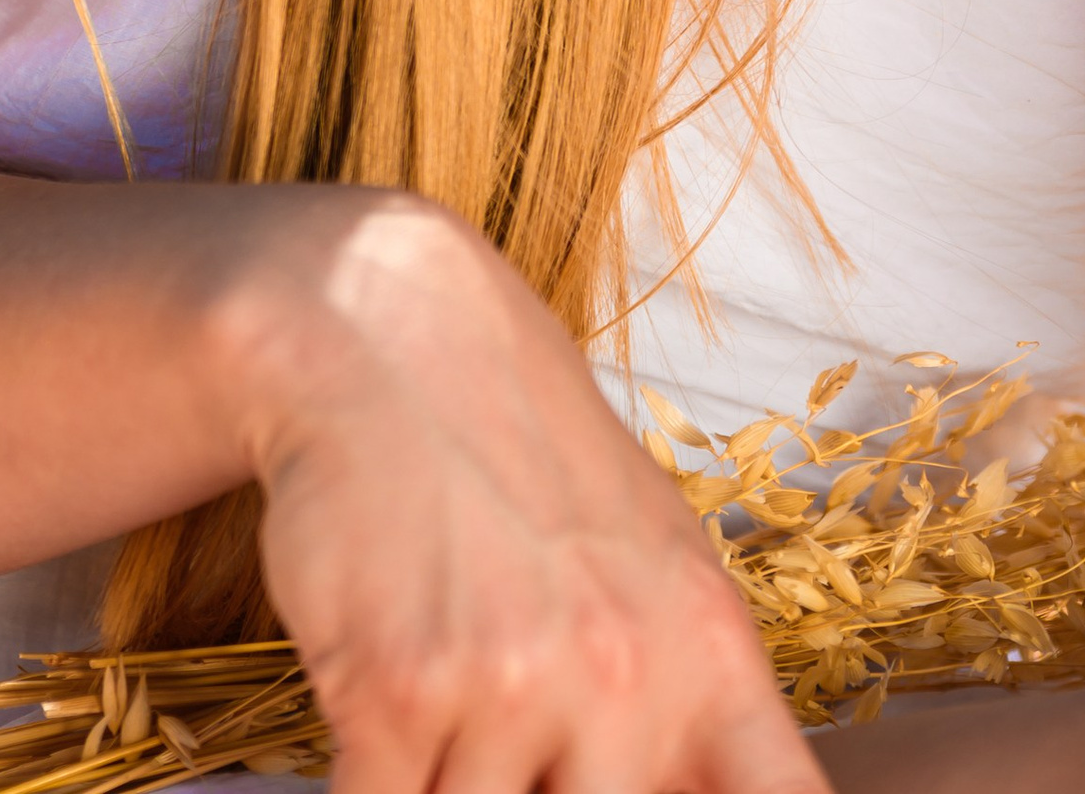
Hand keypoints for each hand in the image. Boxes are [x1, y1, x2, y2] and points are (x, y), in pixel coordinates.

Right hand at [233, 192, 820, 793]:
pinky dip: (375, 786)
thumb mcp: (651, 559)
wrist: (386, 336)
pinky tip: (380, 719)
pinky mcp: (399, 690)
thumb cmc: (520, 451)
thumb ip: (689, 700)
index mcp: (709, 648)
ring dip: (454, 786)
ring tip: (448, 714)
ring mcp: (515, 684)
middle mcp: (627, 674)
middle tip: (523, 743)